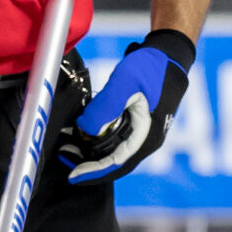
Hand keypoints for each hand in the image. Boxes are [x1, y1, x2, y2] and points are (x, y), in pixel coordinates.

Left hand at [61, 30, 192, 183]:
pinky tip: (82, 129)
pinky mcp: (138, 124)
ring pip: (114, 151)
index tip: (71, 176)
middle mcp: (146, 141)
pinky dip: (97, 138)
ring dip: (91, 150)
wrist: (169, 56)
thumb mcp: (125, 84)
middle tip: (63, 154)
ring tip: (67, 142)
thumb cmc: (150, 69)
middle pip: (114, 161)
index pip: (117, 164)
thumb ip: (104, 108)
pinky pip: (116, 139)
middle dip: (87, 162)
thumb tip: (84, 130)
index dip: (93, 173)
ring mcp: (143, 133)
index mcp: (147, 137)